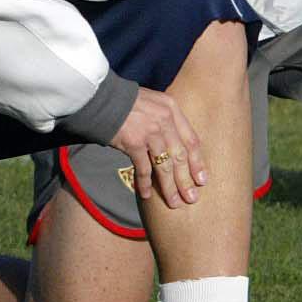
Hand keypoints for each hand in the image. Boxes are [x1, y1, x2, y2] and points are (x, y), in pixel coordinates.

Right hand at [106, 88, 205, 208]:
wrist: (100, 98)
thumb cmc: (125, 102)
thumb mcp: (153, 103)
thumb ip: (165, 119)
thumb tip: (174, 144)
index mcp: (172, 110)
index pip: (191, 140)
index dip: (198, 163)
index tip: (202, 181)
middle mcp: (165, 121)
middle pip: (180, 157)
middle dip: (186, 180)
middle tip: (191, 199)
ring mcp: (150, 132)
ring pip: (165, 166)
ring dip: (169, 187)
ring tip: (174, 203)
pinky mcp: (134, 143)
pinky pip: (143, 168)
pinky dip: (144, 183)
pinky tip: (145, 195)